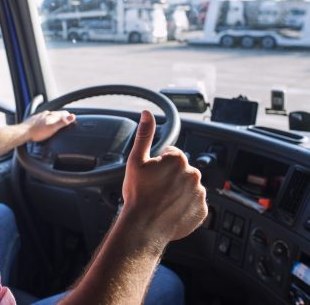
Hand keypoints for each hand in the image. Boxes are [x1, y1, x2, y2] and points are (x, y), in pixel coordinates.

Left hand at [24, 110, 75, 141]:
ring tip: (57, 122)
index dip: (70, 117)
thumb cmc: (37, 132)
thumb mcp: (52, 128)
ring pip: (49, 116)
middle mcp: (46, 114)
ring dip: (54, 118)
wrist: (23, 132)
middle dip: (62, 117)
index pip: (64, 113)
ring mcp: (40, 116)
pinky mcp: (34, 120)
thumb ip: (63, 122)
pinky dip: (47, 121)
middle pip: (57, 114)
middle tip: (67, 121)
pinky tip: (45, 125)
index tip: (73, 120)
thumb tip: (72, 116)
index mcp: (51, 115)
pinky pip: (43, 119)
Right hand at [120, 110, 207, 244]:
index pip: (172, 154)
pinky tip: (170, 208)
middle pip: (181, 170)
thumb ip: (145, 134)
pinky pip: (194, 203)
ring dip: (178, 190)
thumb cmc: (138, 194)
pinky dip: (185, 205)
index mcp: (179, 159)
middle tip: (155, 187)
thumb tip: (147, 113)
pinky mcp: (202, 211)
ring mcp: (199, 194)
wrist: (144, 226)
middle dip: (170, 176)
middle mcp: (193, 174)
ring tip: (162, 199)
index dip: (159, 163)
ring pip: (188, 186)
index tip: (151, 174)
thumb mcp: (136, 160)